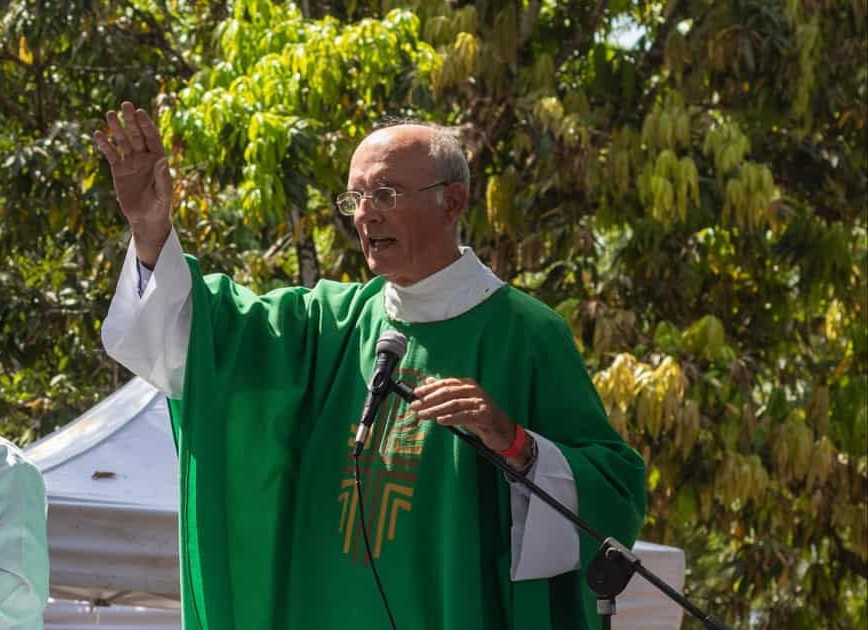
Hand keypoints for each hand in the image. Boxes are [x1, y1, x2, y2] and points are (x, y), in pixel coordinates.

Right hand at [93, 101, 171, 266]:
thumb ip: (163, 177)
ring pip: (123, 141)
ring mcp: (131, 162)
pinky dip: (105, 145)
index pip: (153, 138)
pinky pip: (111, 154)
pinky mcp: (119, 170)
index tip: (140, 112)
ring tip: (110, 114)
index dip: (147, 125)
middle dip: (131, 121)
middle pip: (137, 135)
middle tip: (125, 104)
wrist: (146, 219)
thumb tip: (161, 160)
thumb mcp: (164, 193)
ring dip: (117, 128)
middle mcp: (144, 157)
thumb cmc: (160, 206)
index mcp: (158, 159)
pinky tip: (98, 134)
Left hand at [410, 377, 532, 468]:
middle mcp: (474, 390)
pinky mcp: (484, 415)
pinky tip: (440, 421)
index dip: (430, 388)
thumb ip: (447, 393)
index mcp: (468, 385)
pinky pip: (464, 415)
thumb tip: (428, 382)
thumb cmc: (480, 416)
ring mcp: (480, 402)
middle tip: (415, 406)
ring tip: (423, 415)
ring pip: (453, 404)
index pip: (446, 383)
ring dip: (436, 410)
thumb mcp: (462, 404)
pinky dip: (451, 418)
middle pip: (448, 392)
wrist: (503, 430)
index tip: (416, 394)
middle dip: (429, 400)